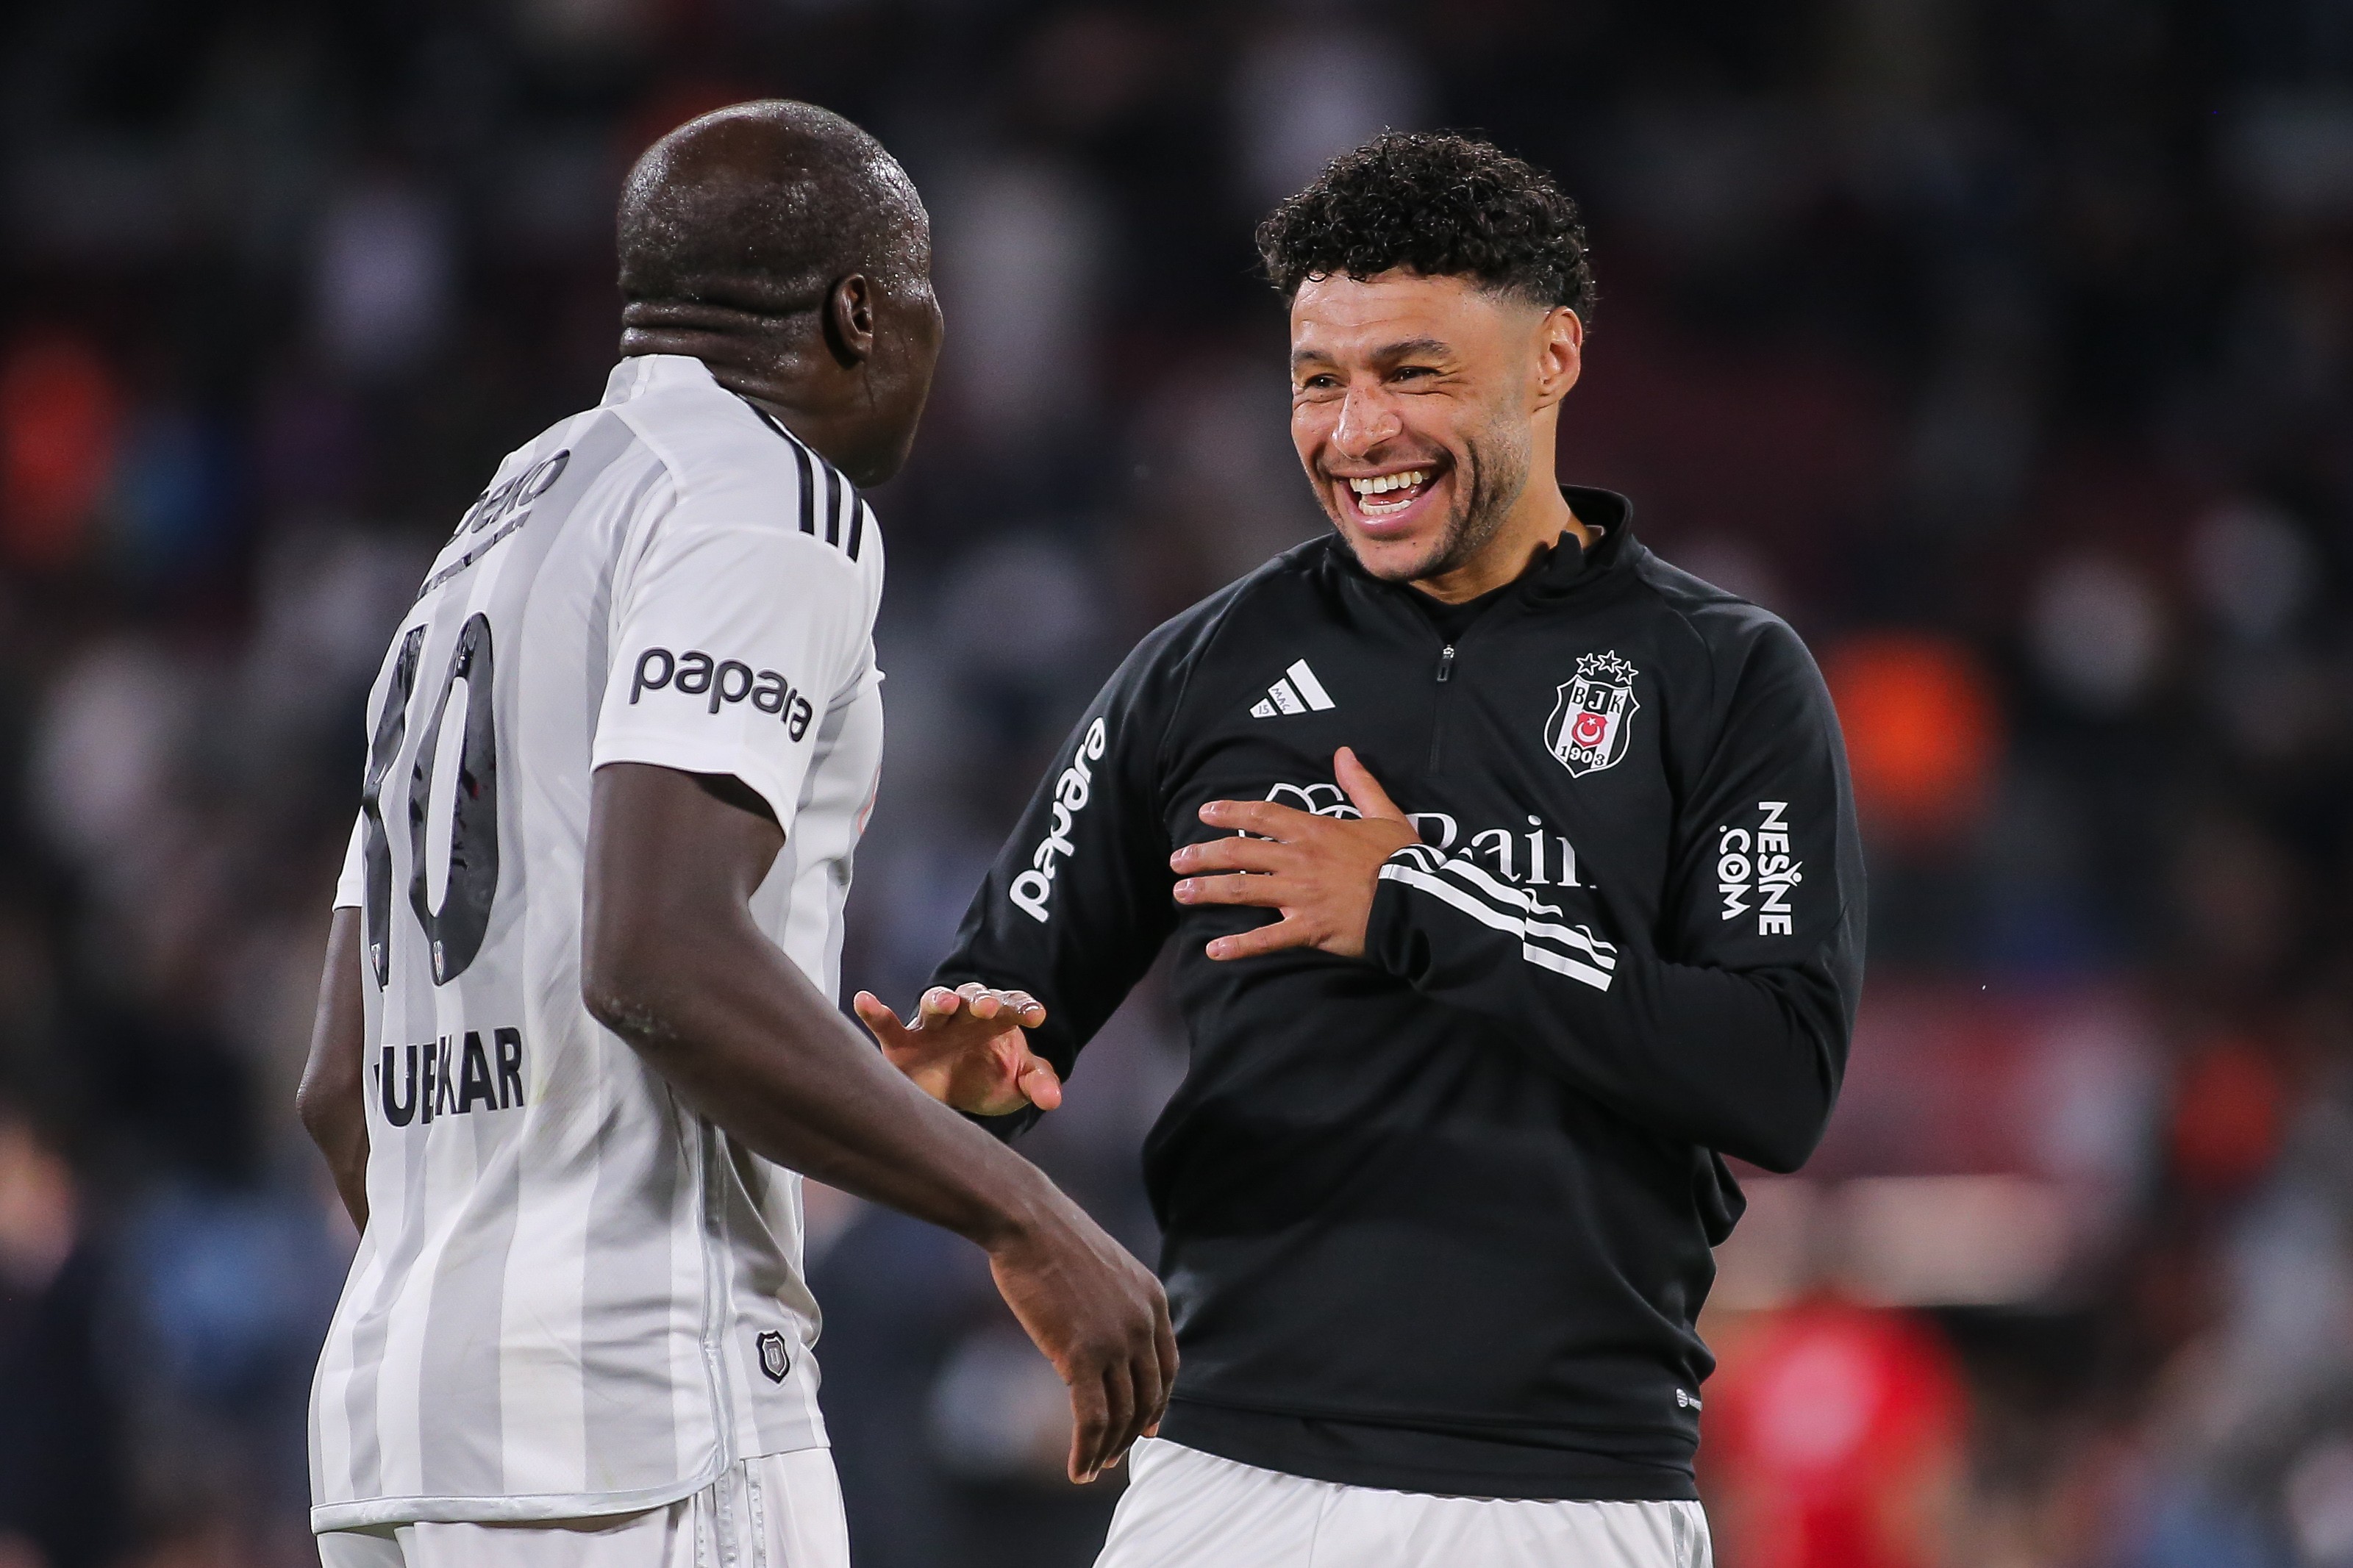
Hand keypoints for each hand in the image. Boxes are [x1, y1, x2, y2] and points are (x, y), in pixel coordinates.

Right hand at [853, 983, 1063, 1115]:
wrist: (955, 1097)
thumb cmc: (991, 1078)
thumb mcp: (1019, 1082)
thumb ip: (1038, 1083)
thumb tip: (1053, 1099)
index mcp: (997, 1019)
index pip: (1012, 1005)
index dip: (1023, 1008)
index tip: (1036, 1016)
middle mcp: (964, 1016)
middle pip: (974, 998)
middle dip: (982, 1001)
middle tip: (988, 1009)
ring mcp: (932, 1027)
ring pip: (935, 1003)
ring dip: (941, 1000)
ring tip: (946, 1004)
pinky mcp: (902, 1043)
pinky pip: (888, 1025)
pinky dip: (875, 1011)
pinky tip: (864, 999)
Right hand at [987, 1196, 1178, 1482]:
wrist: (1028, 1222)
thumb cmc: (1053, 1240)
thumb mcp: (1106, 1269)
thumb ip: (1118, 1304)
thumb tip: (1108, 1335)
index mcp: (1154, 1299)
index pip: (1167, 1367)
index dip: (1160, 1402)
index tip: (1151, 1426)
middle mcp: (1143, 1324)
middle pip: (1147, 1396)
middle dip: (1133, 1432)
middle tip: (1117, 1455)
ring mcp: (1115, 1342)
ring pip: (1121, 1414)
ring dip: (1108, 1448)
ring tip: (1094, 1467)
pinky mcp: (1082, 1357)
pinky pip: (1091, 1419)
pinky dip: (1087, 1451)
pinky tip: (1079, 1470)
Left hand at [1172, 746, 1418, 959]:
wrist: (1419, 901)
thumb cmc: (1402, 858)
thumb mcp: (1384, 812)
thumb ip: (1360, 784)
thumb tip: (1345, 753)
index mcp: (1314, 831)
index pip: (1262, 815)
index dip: (1230, 812)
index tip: (1205, 813)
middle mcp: (1299, 859)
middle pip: (1239, 852)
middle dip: (1204, 855)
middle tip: (1177, 860)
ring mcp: (1300, 894)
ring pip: (1243, 889)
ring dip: (1208, 891)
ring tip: (1181, 893)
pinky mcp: (1308, 927)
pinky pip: (1266, 938)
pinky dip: (1238, 946)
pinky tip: (1213, 951)